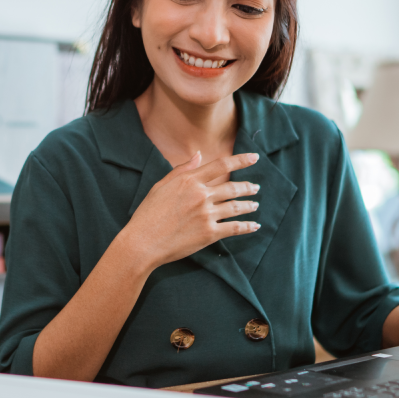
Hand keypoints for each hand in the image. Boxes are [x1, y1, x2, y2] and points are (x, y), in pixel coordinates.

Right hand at [118, 151, 260, 270]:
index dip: (241, 160)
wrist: (143, 242)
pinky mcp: (209, 234)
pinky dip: (247, 226)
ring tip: (255, 205)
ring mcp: (207, 215)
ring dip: (249, 205)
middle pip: (233, 187)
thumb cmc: (148, 214)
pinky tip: (254, 225)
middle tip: (255, 188)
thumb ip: (182, 169)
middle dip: (247, 187)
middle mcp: (201, 195)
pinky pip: (234, 228)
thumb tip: (198, 155)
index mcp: (190, 181)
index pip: (222, 165)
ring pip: (236, 207)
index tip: (254, 158)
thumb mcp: (161, 185)